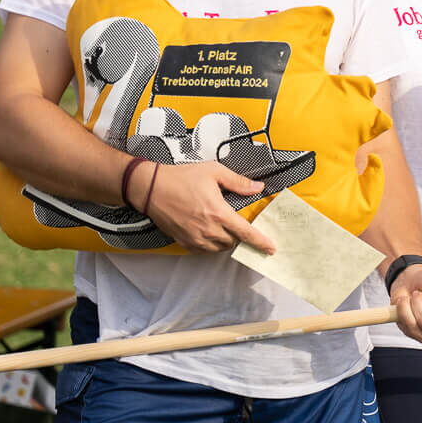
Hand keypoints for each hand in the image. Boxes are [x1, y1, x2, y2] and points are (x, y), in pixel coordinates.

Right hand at [143, 162, 275, 254]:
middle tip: (239, 225)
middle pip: (234, 242)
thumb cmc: (181, 178)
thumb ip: (238, 182)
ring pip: (219, 248)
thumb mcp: (214, 172)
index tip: (271, 248)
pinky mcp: (183, 241)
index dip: (261, 242)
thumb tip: (258, 187)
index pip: (246, 233)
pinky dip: (210, 245)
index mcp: (218, 213)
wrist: (150, 188)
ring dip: (225, 241)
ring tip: (223, 227)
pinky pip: (203, 250)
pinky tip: (209, 233)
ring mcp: (194, 237)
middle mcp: (208, 229)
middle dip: (240, 236)